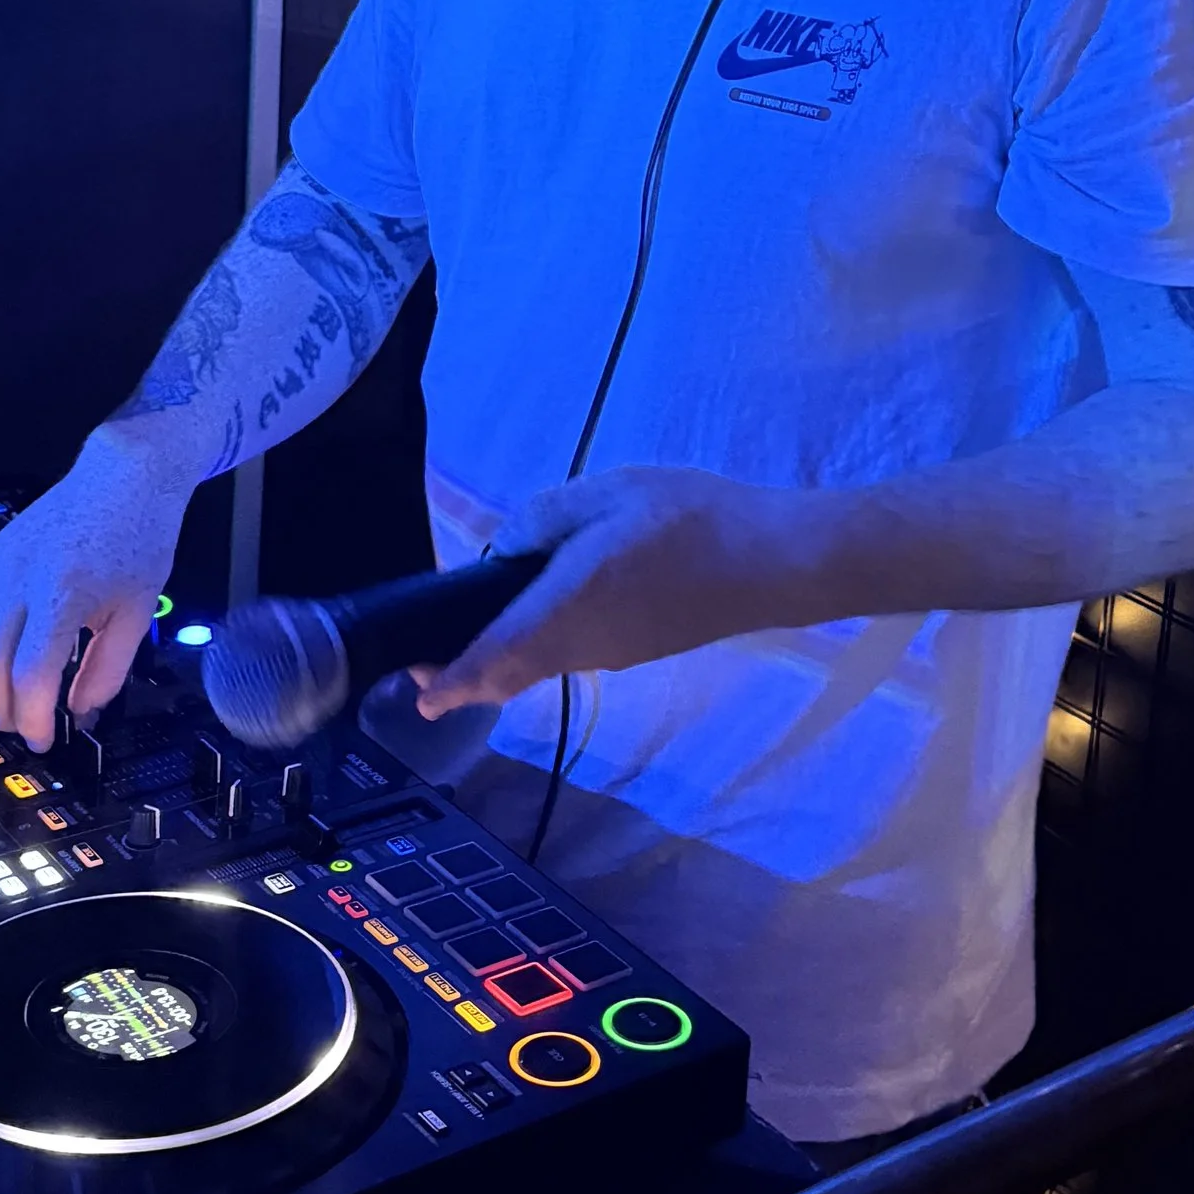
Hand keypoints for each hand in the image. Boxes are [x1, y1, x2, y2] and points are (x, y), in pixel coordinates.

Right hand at [0, 433, 190, 752]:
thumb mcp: (138, 611)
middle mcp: (17, 580)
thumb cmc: (138, 538)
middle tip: (24, 726)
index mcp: (62, 593)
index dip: (33, 718)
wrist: (121, 478)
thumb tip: (80, 712)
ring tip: (2, 701)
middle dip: (0, 710)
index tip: (46, 739)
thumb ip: (108, 669)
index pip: (30, 674)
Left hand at [411, 467, 827, 714]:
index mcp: (563, 610)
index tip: (420, 698)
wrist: (772, 563)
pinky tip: (553, 601)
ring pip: (542, 663)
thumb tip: (509, 550)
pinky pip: (573, 652)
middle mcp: (581, 646)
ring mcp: (614, 654)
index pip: (493, 659)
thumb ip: (544, 520)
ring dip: (508, 654)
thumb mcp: (605, 496)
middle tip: (432, 660)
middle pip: (511, 671)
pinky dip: (544, 642)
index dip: (452, 683)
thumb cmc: (687, 521)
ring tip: (486, 618)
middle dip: (469, 673)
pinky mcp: (640, 648)